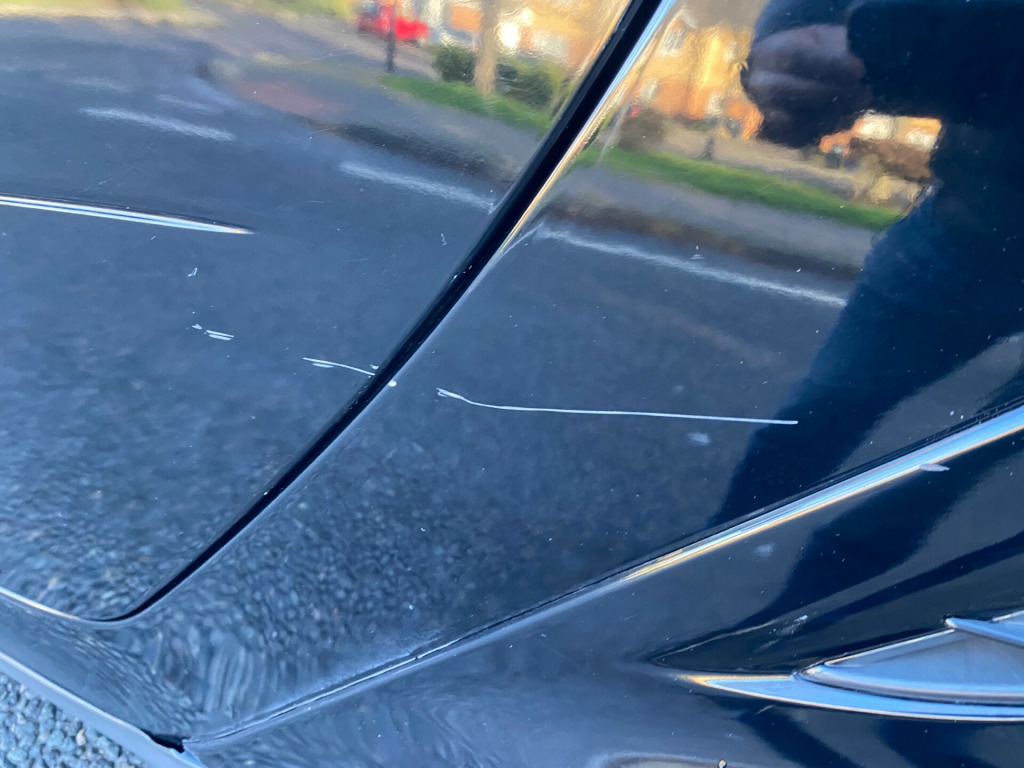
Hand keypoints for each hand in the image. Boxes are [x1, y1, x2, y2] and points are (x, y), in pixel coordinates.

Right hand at [742, 24, 870, 146]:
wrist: (793, 71)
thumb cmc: (815, 50)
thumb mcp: (826, 40)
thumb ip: (838, 50)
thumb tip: (857, 72)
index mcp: (769, 52)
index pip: (796, 59)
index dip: (830, 66)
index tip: (860, 70)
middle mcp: (759, 83)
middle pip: (790, 92)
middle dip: (832, 94)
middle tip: (864, 92)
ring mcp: (764, 111)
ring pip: (794, 119)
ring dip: (832, 115)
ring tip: (860, 104)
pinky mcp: (776, 134)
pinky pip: (800, 138)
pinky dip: (827, 129)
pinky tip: (848, 117)